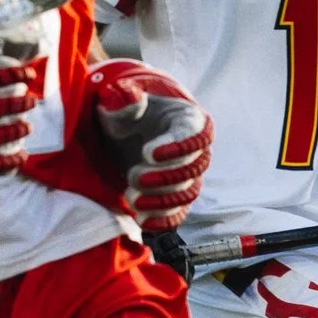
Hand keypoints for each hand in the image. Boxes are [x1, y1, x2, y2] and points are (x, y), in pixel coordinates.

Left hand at [86, 59, 212, 232]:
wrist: (123, 128)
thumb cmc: (126, 107)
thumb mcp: (119, 96)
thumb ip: (123, 96)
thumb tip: (128, 99)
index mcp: (187, 119)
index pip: (197, 135)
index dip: (178, 147)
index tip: (148, 153)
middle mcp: (194, 149)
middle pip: (194, 169)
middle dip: (165, 176)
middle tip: (134, 176)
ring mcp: (185, 175)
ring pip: (188, 193)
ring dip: (162, 200)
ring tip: (131, 199)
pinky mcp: (173, 195)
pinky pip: (178, 212)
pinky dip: (163, 220)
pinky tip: (142, 221)